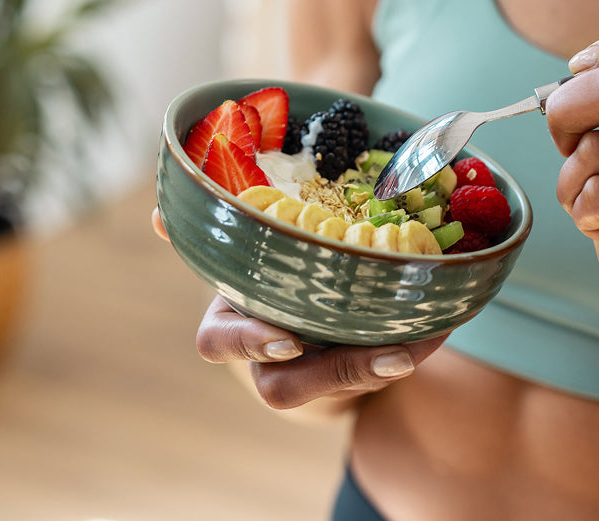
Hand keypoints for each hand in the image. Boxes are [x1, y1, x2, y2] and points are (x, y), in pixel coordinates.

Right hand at [151, 208, 446, 409]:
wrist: (296, 323)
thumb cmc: (264, 277)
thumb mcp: (239, 252)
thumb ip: (211, 231)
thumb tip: (158, 212)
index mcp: (232, 321)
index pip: (221, 344)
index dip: (251, 344)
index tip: (289, 339)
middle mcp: (268, 358)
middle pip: (286, 385)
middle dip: (340, 370)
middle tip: (389, 356)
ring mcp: (311, 374)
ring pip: (338, 386)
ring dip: (381, 366)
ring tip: (417, 345)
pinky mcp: (350, 376)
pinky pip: (378, 372)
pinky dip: (413, 347)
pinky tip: (440, 325)